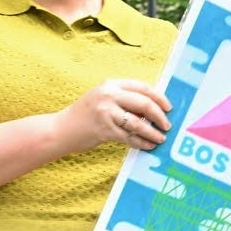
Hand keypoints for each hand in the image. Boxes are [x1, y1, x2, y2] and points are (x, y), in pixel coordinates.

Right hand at [55, 79, 171, 153]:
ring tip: (161, 138)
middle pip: (144, 103)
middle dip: (159, 115)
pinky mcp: (104, 129)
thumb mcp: (102, 98)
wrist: (61, 130)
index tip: (168, 107)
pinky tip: (148, 146)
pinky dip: (141, 142)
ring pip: (138, 123)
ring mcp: (106, 112)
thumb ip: (123, 98)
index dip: (159, 97)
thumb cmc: (85, 115)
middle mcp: (109, 95)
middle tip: (167, 125)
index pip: (142, 87)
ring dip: (152, 132)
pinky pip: (129, 137)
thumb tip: (153, 108)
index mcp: (111, 84)